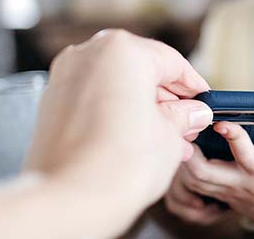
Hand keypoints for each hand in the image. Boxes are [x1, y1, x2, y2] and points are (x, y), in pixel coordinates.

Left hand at [24, 29, 211, 236]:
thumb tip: (192, 112)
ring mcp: (65, 77)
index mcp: (123, 51)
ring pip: (116, 84)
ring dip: (142, 107)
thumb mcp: (170, 136)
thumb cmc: (117, 166)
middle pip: (141, 69)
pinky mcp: (51, 102)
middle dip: (166, 99)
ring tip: (164, 138)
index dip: (193, 86)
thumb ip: (183, 117)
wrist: (68, 201)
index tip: (202, 101)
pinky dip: (115, 112)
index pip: (172, 62)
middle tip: (186, 124)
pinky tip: (134, 139)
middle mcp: (89, 55)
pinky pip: (93, 98)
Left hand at [167, 121, 253, 236]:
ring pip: (192, 180)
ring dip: (183, 157)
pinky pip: (191, 188)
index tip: (222, 121)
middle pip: (203, 172)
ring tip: (183, 131)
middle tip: (187, 123)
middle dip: (190, 149)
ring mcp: (228, 192)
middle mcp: (242, 184)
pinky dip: (183, 171)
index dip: (233, 137)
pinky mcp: (221, 195)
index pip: (246, 156)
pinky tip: (186, 152)